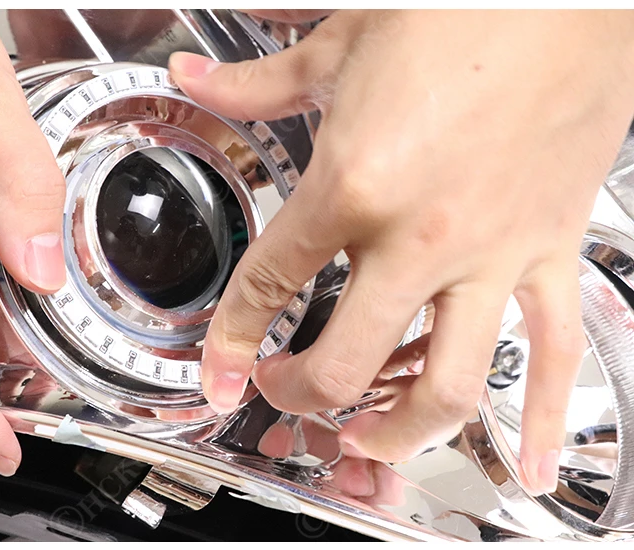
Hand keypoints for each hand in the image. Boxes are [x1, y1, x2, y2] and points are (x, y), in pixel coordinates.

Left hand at [169, 10, 633, 494]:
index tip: (219, 373)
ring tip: (370, 440)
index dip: (230, 341)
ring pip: (447, 383)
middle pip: (349, 362)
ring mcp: (491, 253)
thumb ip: (256, 82)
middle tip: (286, 394)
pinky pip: (553, 353)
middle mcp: (420, 235)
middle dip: (303, 395)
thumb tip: (193, 77)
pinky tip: (531, 468)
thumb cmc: (459, 9)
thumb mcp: (338, 44)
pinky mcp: (550, 250)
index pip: (271, 286)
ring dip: (400, 430)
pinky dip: (541, 420)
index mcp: (354, 183)